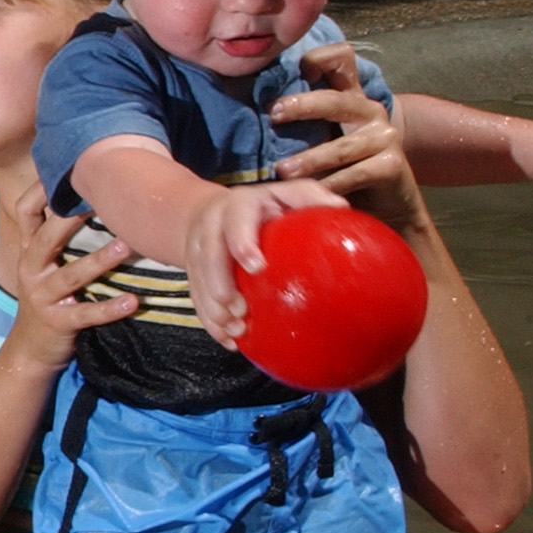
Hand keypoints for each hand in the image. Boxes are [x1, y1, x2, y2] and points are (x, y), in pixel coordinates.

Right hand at [2, 183, 138, 371]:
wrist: (30, 349)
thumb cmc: (48, 298)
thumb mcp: (42, 266)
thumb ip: (55, 238)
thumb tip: (86, 197)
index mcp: (29, 251)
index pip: (25, 212)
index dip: (41, 191)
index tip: (67, 171)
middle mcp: (31, 270)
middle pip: (46, 238)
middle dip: (71, 219)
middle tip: (102, 200)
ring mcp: (42, 297)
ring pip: (71, 275)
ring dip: (99, 261)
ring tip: (126, 246)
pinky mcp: (58, 322)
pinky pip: (86, 314)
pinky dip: (110, 308)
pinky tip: (133, 301)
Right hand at [184, 179, 346, 347]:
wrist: (213, 212)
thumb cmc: (262, 206)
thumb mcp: (286, 193)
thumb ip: (309, 197)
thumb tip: (341, 208)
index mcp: (238, 206)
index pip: (236, 222)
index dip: (242, 244)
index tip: (257, 267)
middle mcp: (211, 226)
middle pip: (209, 255)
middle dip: (219, 284)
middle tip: (239, 310)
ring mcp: (197, 249)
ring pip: (197, 279)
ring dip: (213, 308)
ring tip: (236, 330)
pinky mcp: (191, 270)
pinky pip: (195, 296)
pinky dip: (208, 320)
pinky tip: (227, 339)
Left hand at [270, 42, 424, 228]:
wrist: (386, 204)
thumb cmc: (342, 169)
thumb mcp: (321, 139)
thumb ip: (300, 123)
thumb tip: (251, 114)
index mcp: (349, 98)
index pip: (341, 59)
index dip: (320, 58)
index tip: (297, 70)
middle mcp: (369, 111)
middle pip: (335, 100)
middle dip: (303, 105)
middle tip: (273, 115)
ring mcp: (384, 137)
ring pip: (341, 147)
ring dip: (309, 159)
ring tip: (281, 170)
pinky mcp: (393, 165)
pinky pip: (355, 174)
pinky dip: (331, 185)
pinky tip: (311, 193)